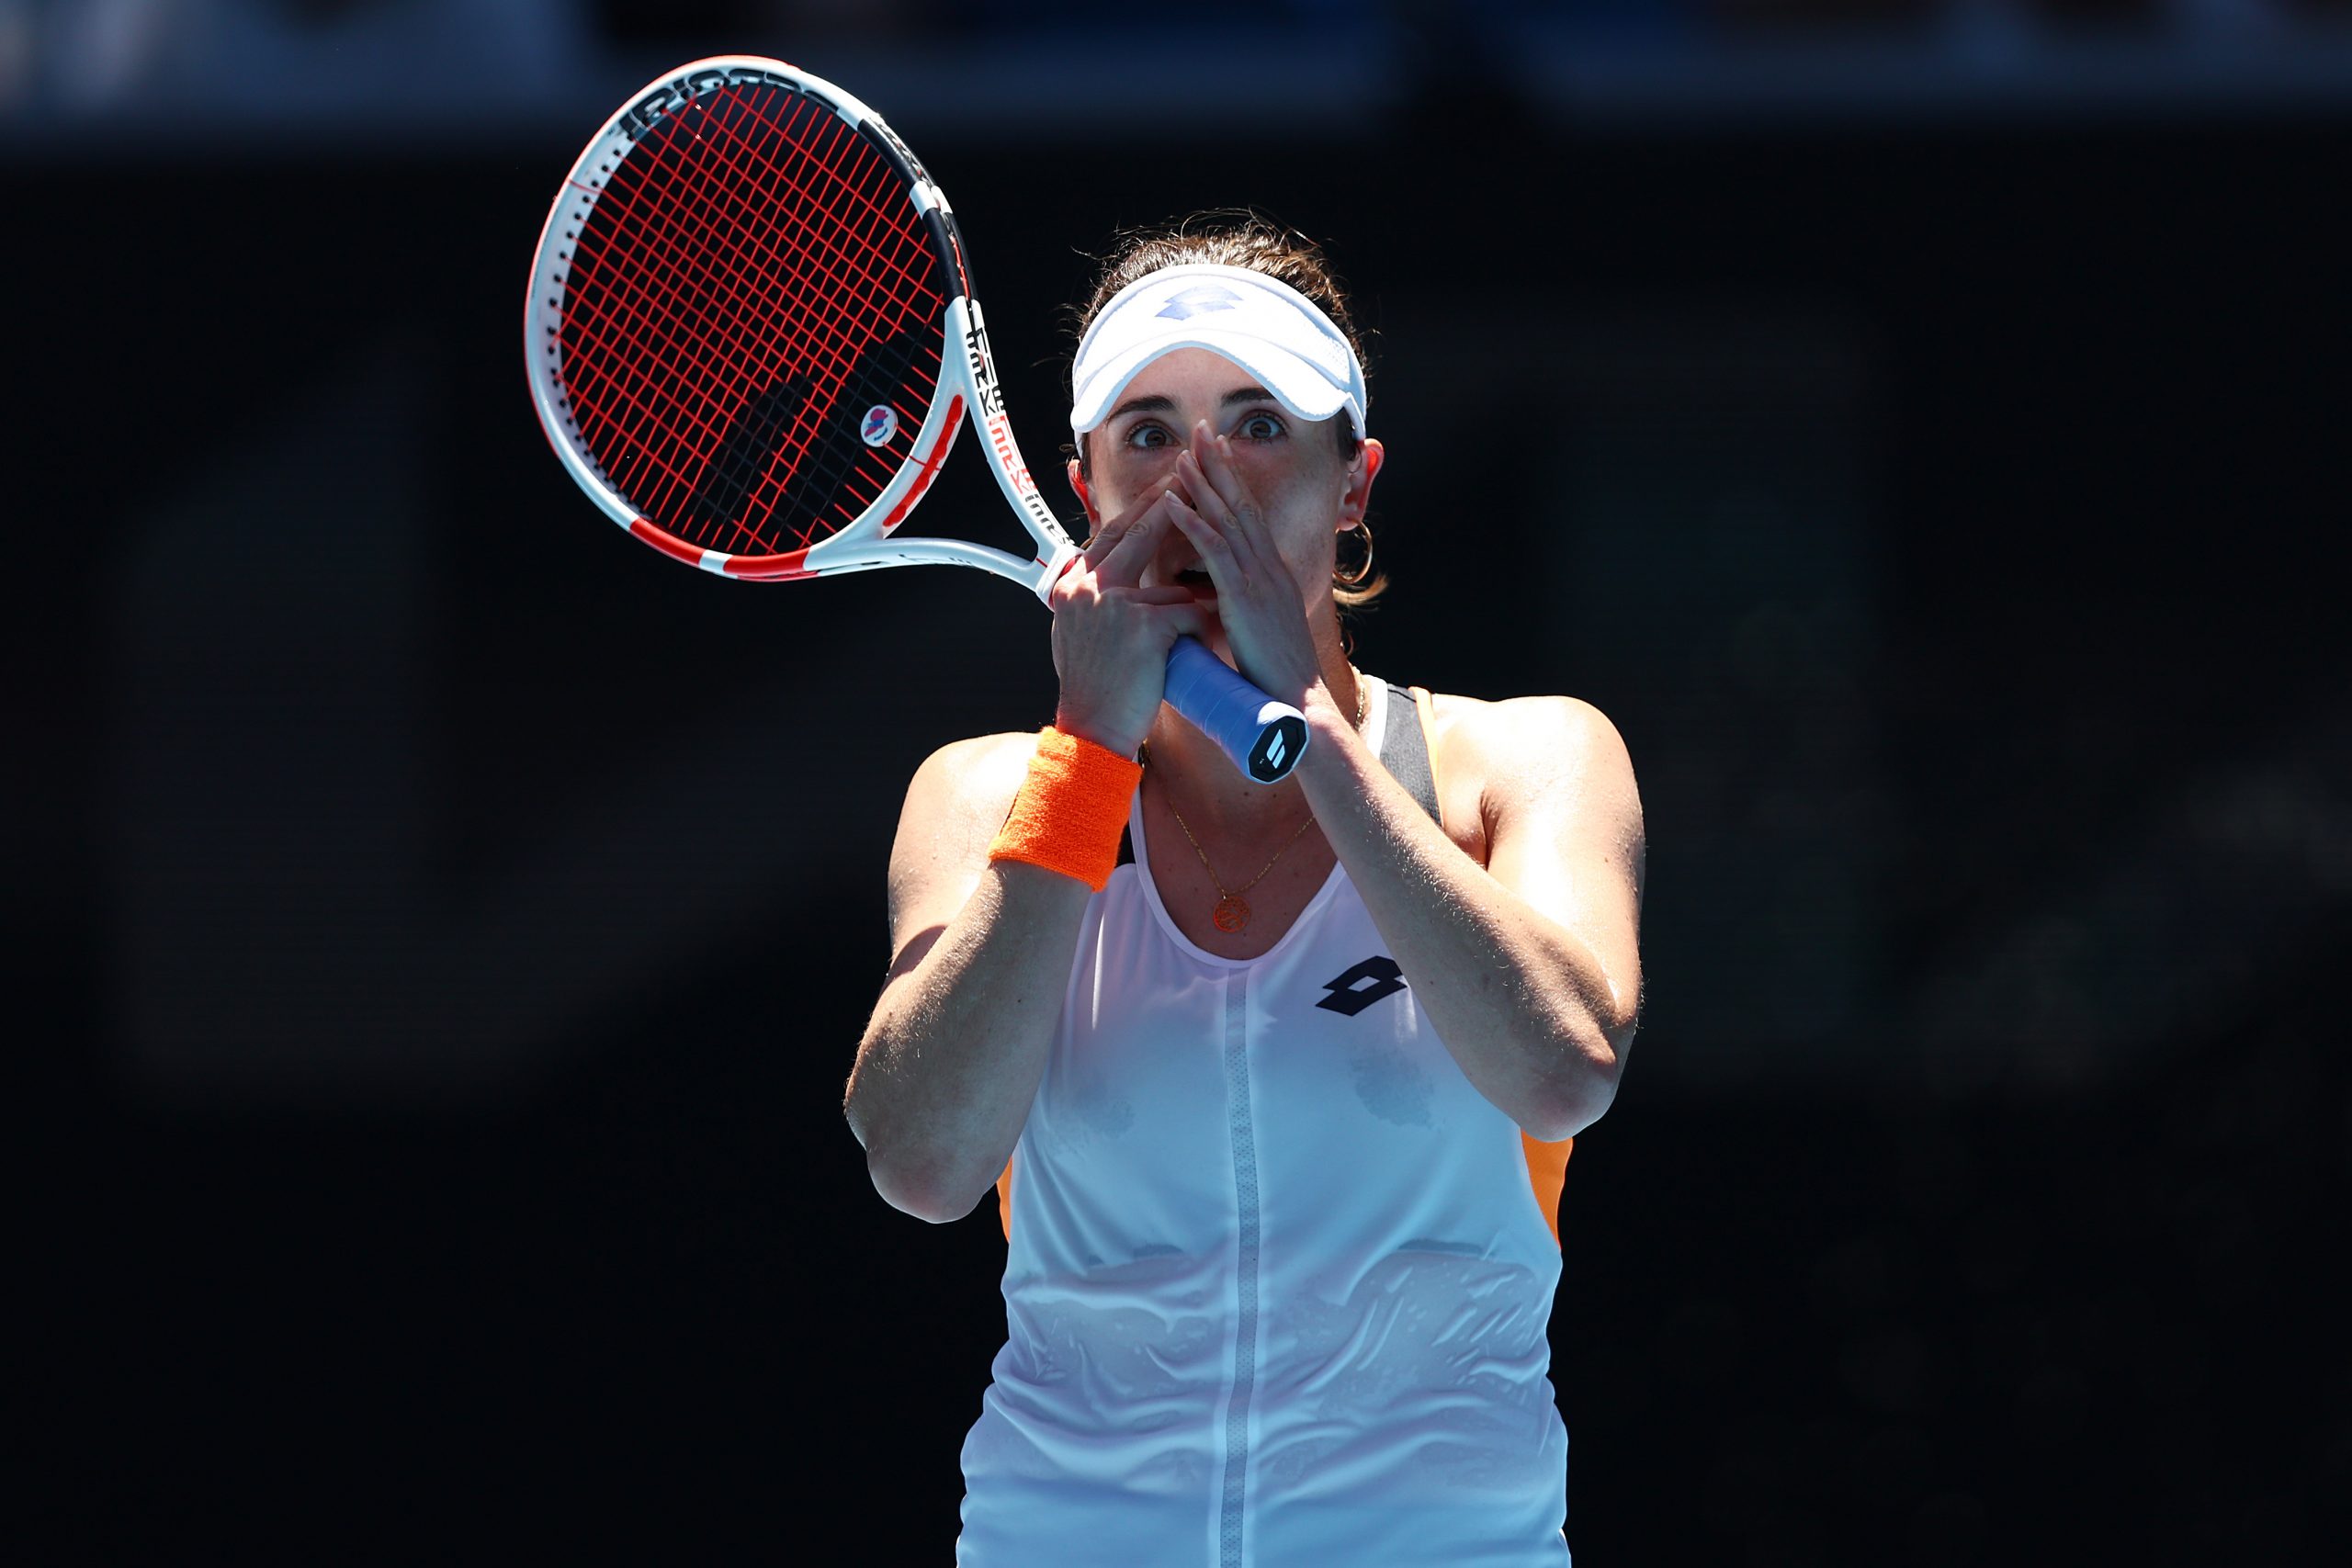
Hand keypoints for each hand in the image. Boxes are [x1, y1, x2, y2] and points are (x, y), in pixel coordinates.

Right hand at [1047, 486, 1207, 755]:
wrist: (1092, 730)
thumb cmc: (1092, 689)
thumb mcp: (1074, 632)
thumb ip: (1088, 597)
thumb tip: (1096, 568)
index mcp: (1072, 587)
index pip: (1111, 536)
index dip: (1141, 510)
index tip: (1165, 487)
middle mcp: (1088, 588)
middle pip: (1137, 534)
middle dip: (1169, 505)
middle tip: (1193, 479)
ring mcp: (1114, 604)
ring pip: (1171, 590)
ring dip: (1186, 614)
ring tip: (1190, 637)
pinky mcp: (1143, 625)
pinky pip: (1187, 615)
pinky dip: (1197, 632)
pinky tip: (1195, 651)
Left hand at [1164, 425, 1323, 706]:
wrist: (1297, 700)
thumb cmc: (1275, 676)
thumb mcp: (1257, 632)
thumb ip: (1238, 610)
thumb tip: (1214, 604)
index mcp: (1271, 573)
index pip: (1249, 516)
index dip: (1233, 482)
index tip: (1217, 454)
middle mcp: (1268, 566)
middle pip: (1241, 502)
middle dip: (1220, 464)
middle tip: (1203, 429)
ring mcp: (1258, 578)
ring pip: (1227, 517)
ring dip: (1203, 481)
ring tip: (1183, 452)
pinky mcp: (1243, 596)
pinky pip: (1214, 549)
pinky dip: (1192, 521)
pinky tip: (1173, 501)